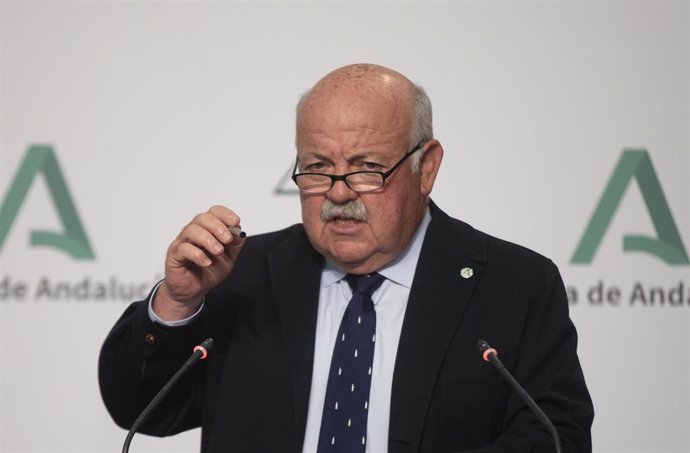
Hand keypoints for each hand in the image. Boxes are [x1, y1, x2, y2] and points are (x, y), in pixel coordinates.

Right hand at [153, 205, 245, 320]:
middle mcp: (194, 232)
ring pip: (192, 230)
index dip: (225, 214)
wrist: (194, 290)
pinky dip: (197, 254)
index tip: (236, 222)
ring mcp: (183, 242)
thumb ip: (235, 244)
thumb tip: (240, 232)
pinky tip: (207, 262)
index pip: (214, 212)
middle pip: (202, 218)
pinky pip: (183, 249)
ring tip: (218, 252)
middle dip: (218, 227)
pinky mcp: (175, 255)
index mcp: (208, 229)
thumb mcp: (229, 257)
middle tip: (227, 240)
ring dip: (208, 240)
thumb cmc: (209, 271)